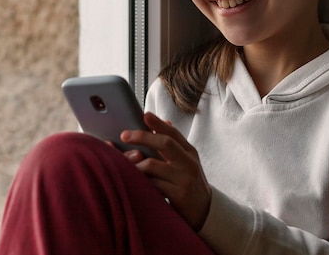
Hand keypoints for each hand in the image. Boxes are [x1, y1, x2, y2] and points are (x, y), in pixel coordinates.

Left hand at [121, 112, 211, 230]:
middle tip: (124, 135)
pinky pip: (153, 184)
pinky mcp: (179, 195)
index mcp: (189, 152)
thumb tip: (164, 122)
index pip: (173, 133)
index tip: (144, 115)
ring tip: (123, 164)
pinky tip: (132, 180)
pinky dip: (140, 181)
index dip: (157, 123)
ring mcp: (184, 179)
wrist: (206, 213)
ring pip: (153, 165)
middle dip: (142, 137)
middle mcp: (189, 163)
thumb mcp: (186, 162)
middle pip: (165, 143)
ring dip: (135, 163)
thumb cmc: (189, 184)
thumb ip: (174, 145)